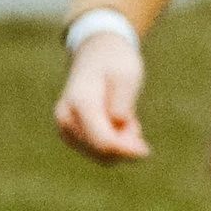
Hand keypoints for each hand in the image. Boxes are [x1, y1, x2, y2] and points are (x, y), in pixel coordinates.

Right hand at [55, 31, 149, 162]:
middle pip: (100, 151)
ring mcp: (65, 128)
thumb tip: (118, 123)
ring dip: (121, 144)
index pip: (103, 140)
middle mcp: (66, 118)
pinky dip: (114, 144)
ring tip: (127, 119)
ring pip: (99, 155)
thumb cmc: (115, 63)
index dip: (126, 150)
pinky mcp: (71, 135)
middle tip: (134, 122)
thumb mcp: (127, 75)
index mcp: (80, 102)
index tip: (146, 151)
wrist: (96, 54)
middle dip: (125, 145)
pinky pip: (98, 151)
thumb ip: (123, 100)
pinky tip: (120, 125)